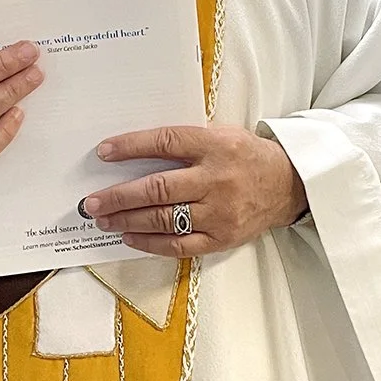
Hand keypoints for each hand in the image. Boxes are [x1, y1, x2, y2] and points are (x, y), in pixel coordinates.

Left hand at [82, 125, 308, 258]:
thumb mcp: (222, 135)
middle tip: (91, 201)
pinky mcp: (221, 238)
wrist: (289, 185)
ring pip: (164, 218)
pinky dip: (150, 242)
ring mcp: (219, 213)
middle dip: (119, 195)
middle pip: (158, 187)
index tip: (104, 152)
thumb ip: (186, 141)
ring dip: (128, 220)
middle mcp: (217, 180)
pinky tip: (130, 237)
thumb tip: (135, 150)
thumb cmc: (248, 157)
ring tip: (103, 219)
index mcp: (216, 147)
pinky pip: (179, 245)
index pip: (165, 143)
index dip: (131, 147)